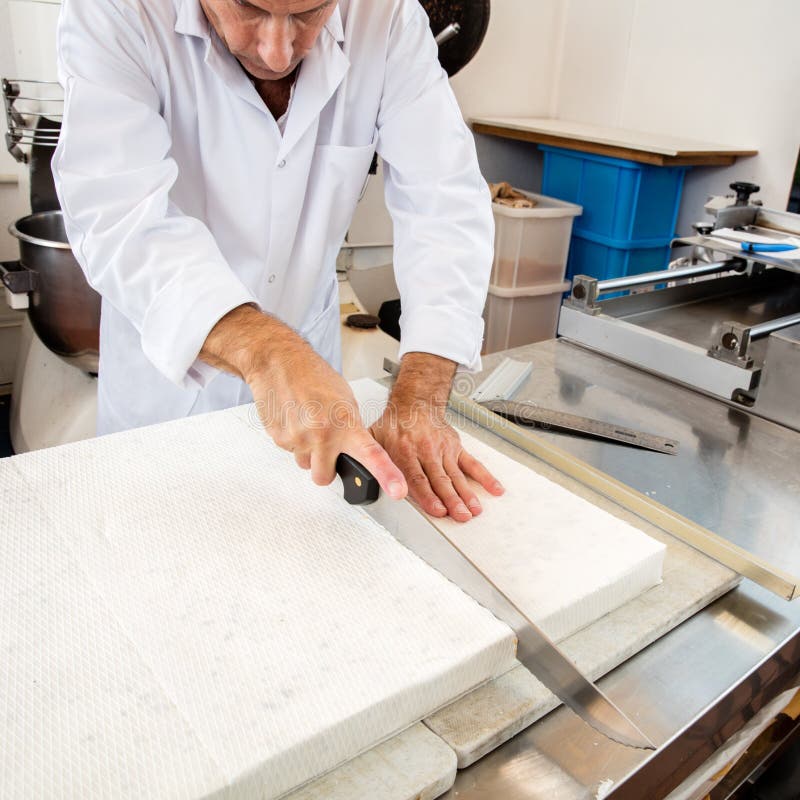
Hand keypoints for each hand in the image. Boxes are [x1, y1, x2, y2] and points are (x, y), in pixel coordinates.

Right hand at [200, 305, 407, 498]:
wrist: (279, 362)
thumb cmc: (314, 376)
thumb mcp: (345, 400)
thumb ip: (352, 429)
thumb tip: (356, 450)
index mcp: (346, 423)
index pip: (371, 454)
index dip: (387, 475)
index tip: (399, 491)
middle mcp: (322, 434)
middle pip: (325, 477)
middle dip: (326, 468)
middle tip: (326, 445)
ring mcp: (298, 438)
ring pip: (305, 464)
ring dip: (308, 452)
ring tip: (308, 424)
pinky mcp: (279, 438)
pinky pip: (291, 452)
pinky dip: (294, 440)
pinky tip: (295, 420)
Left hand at [371, 353, 503, 521]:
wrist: (414, 402)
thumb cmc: (394, 425)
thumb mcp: (374, 439)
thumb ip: (369, 461)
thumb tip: (357, 481)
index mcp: (405, 451)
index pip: (417, 478)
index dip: (428, 496)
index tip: (437, 510)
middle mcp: (426, 451)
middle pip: (440, 480)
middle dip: (452, 500)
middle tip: (460, 515)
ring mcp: (443, 449)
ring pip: (457, 475)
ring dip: (467, 494)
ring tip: (474, 510)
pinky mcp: (455, 447)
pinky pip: (472, 463)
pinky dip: (485, 476)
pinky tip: (494, 489)